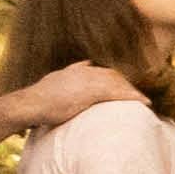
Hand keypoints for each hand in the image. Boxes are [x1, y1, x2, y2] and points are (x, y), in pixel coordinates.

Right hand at [6, 62, 133, 127]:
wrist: (30, 103)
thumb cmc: (38, 100)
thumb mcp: (53, 83)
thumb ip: (66, 79)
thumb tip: (74, 78)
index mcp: (76, 70)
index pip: (101, 71)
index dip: (114, 78)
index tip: (123, 84)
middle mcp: (84, 72)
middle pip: (112, 75)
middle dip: (125, 84)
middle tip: (137, 94)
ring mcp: (88, 80)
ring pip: (118, 83)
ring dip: (131, 91)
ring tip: (143, 100)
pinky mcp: (91, 92)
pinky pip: (118, 93)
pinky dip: (133, 97)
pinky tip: (144, 102)